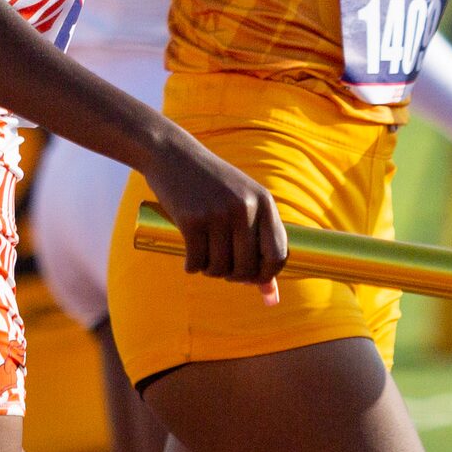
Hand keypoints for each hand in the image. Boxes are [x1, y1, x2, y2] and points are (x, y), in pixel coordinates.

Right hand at [142, 137, 287, 300]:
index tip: (251, 277)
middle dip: (234, 276)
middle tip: (222, 269)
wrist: (173, 154)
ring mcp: (218, 213)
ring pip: (220, 268)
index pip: (278, 255)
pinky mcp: (192, 220)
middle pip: (247, 268)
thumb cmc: (211, 182)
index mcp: (263, 201)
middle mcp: (244, 208)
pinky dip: (192, 267)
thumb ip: (258, 242)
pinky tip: (190, 260)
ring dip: (210, 271)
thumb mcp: (242, 202)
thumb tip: (271, 297)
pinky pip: (197, 262)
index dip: (266, 275)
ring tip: (205, 259)